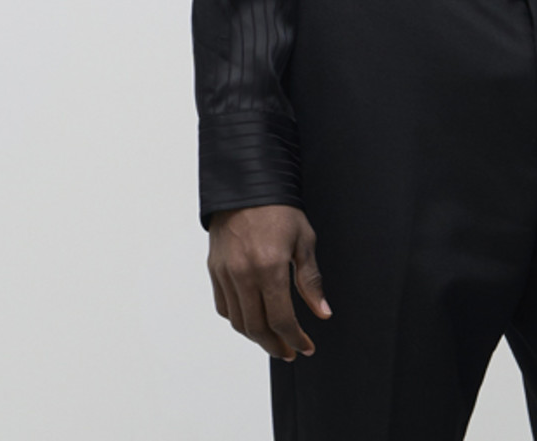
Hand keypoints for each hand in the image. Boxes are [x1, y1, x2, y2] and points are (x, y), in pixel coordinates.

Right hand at [207, 204, 331, 359]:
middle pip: (257, 328)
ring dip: (256, 337)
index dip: (295, 339)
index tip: (305, 346)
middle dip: (276, 345)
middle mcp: (244, 274)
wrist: (247, 186)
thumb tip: (322, 311)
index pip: (281, 319)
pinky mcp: (215, 269)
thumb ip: (311, 280)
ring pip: (238, 321)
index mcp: (270, 267)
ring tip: (273, 340)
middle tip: (289, 351)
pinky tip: (251, 320)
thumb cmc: (279, 209)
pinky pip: (224, 306)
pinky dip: (238, 320)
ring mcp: (226, 273)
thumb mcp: (304, 240)